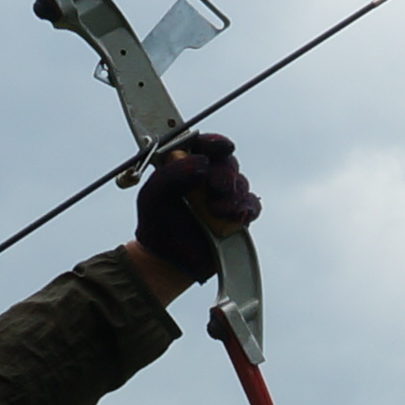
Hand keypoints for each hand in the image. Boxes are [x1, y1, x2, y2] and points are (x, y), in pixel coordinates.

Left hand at [127, 133, 260, 289]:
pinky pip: (252, 205)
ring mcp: (224, 197)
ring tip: (215, 212)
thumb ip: (171, 174)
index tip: (222, 148)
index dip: (215, 143)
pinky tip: (233, 217)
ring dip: (232, 196)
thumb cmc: (157, 225)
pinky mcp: (237, 217)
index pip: (204, 145)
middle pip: (227, 163)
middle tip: (216, 188)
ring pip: (241, 184)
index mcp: (185, 165)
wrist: (167, 262)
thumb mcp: (153, 196)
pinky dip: (246, 208)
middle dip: (225, 174)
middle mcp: (207, 178)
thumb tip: (201, 162)